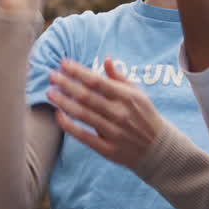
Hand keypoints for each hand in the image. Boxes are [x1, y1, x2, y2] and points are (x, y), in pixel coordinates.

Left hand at [47, 58, 166, 168]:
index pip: (97, 81)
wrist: (158, 149)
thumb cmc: (144, 116)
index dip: (78, 71)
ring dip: (64, 102)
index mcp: (126, 97)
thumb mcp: (138, 94)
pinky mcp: (108, 149)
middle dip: (66, 84)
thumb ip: (120, 77)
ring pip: (83, 115)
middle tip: (51, 75)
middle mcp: (119, 114)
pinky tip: (58, 115)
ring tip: (50, 92)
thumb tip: (106, 59)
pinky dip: (70, 126)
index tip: (63, 63)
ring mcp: (113, 132)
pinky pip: (84, 136)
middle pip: (86, 96)